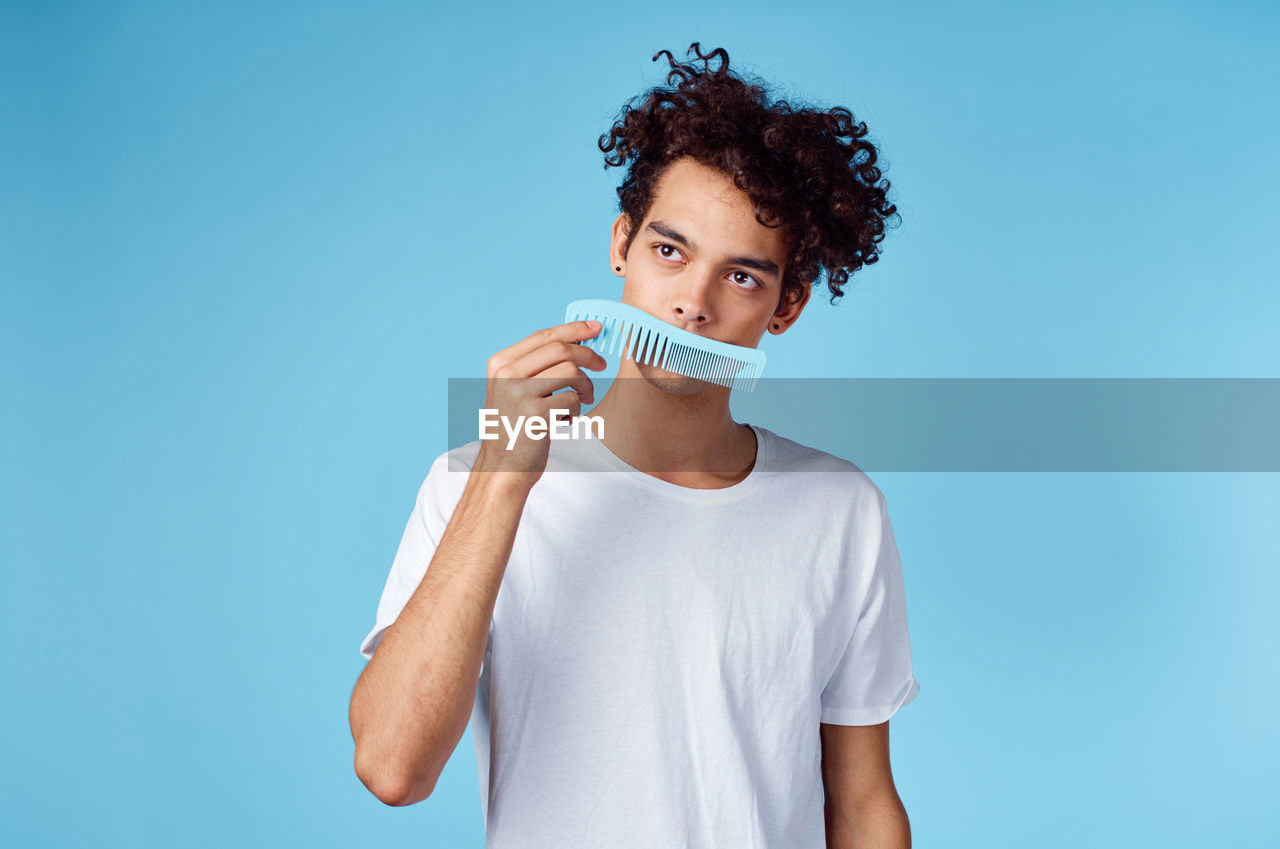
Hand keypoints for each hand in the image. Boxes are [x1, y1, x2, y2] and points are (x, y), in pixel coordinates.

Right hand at [472, 319, 606, 489]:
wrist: (502, 466)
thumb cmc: (515, 426)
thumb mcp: (514, 388)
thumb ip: (537, 365)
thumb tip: (578, 340)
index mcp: (500, 363)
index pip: (543, 336)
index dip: (573, 329)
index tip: (596, 327)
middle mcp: (506, 374)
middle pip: (561, 349)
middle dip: (588, 355)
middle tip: (601, 365)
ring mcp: (519, 394)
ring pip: (571, 373)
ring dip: (585, 386)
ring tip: (580, 401)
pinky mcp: (535, 414)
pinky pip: (572, 400)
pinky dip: (575, 410)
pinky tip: (564, 421)